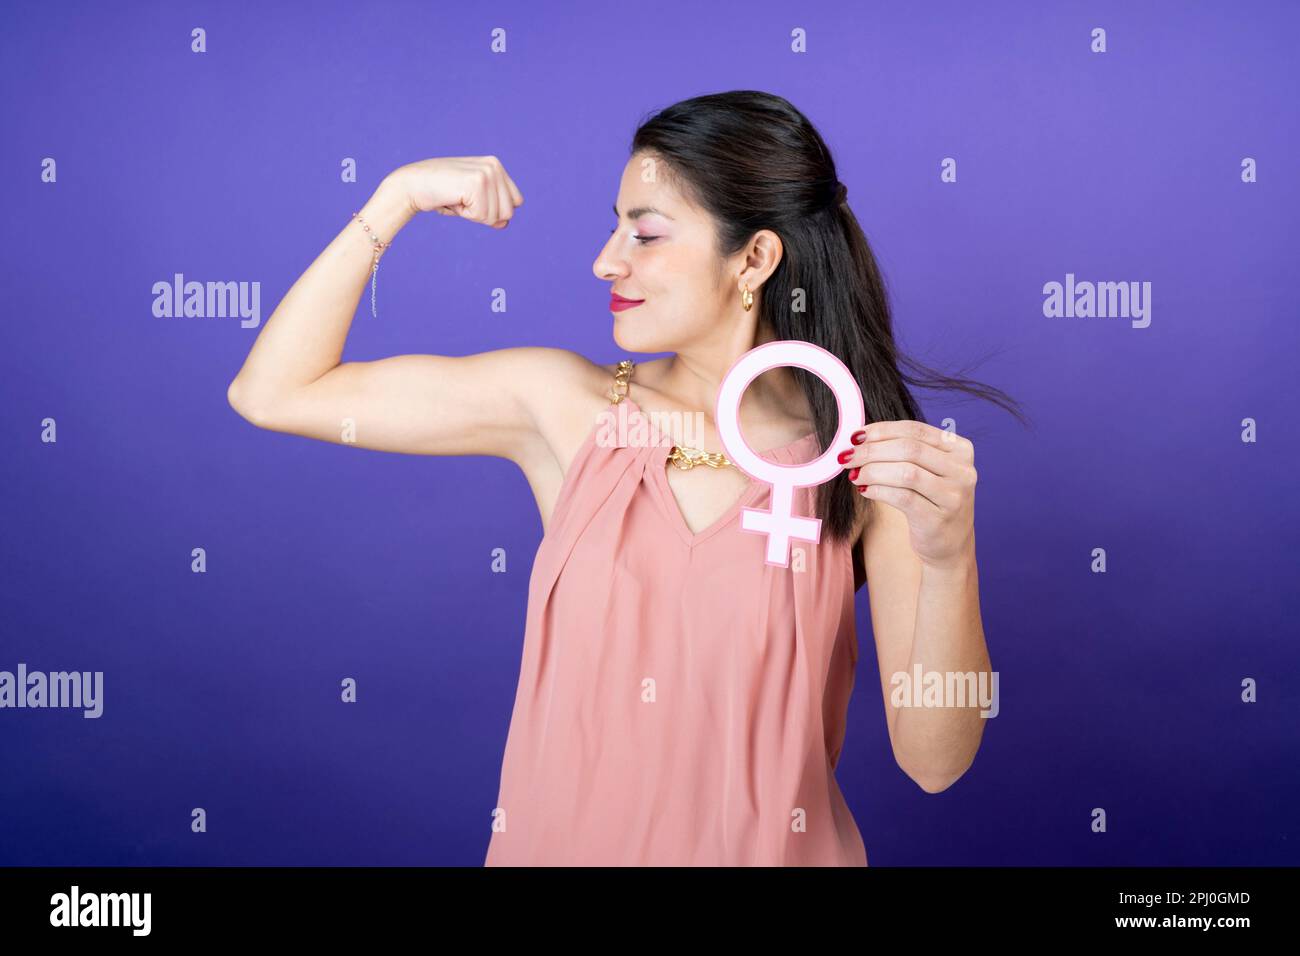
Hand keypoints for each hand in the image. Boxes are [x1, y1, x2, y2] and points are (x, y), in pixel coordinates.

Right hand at [389, 156, 523, 227]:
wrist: (412, 185)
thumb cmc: (441, 194)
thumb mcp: (472, 201)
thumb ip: (492, 210)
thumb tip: (505, 223)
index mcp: (496, 165)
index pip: (516, 202)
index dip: (495, 210)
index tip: (472, 200)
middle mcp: (494, 166)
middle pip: (508, 212)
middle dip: (485, 215)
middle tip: (462, 200)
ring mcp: (487, 173)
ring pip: (496, 216)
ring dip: (474, 215)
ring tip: (457, 199)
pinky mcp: (477, 183)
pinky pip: (482, 216)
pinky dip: (466, 214)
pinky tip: (453, 199)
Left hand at [837, 420, 977, 568]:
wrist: (949, 544)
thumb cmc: (931, 500)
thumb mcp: (927, 469)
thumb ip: (902, 450)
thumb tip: (859, 438)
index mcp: (960, 449)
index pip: (915, 430)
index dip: (881, 431)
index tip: (855, 437)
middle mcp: (962, 470)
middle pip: (909, 449)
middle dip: (871, 451)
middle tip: (847, 457)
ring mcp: (953, 495)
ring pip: (906, 472)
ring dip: (872, 471)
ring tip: (855, 475)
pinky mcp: (938, 518)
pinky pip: (902, 498)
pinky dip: (878, 491)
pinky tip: (865, 490)